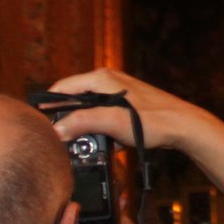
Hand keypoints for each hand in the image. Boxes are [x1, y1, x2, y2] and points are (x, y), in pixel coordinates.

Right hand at [44, 66, 203, 151]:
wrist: (184, 126)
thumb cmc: (154, 121)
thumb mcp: (112, 122)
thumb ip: (82, 123)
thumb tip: (56, 130)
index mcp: (100, 78)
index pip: (61, 89)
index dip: (48, 107)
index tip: (39, 126)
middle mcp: (106, 81)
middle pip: (73, 100)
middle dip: (66, 120)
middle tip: (59, 140)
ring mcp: (116, 93)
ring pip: (87, 110)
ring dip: (83, 127)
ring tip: (79, 144)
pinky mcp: (124, 105)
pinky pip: (101, 116)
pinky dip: (98, 129)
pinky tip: (102, 143)